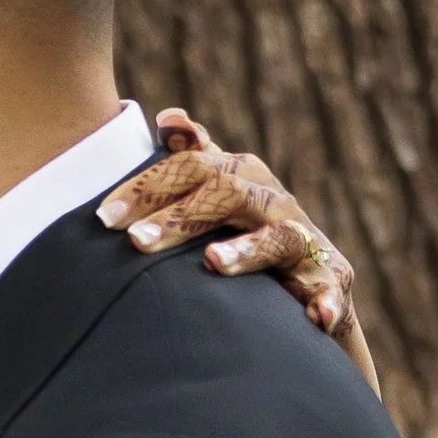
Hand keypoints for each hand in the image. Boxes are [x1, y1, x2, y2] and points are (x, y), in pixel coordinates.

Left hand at [102, 109, 380, 395]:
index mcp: (240, 177)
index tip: (104, 217)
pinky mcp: (333, 280)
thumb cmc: (248, 239)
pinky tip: (313, 317)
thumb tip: (168, 120)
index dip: (147, 187)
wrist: (311, 288)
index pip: (190, 167)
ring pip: (277, 236)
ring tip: (211, 263)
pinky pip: (330, 289)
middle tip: (136, 243)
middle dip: (180, 217)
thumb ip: (194, 161)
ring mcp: (305, 240)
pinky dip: (325, 301)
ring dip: (245, 251)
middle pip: (227, 193)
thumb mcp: (219, 199)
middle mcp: (273, 200)